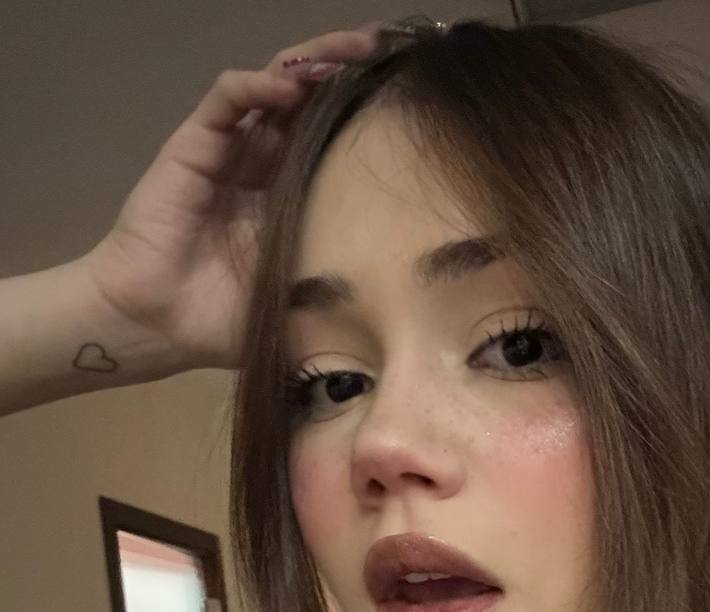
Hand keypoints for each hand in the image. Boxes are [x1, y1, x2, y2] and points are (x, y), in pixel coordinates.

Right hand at [80, 25, 380, 371]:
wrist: (158, 324)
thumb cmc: (225, 322)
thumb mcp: (300, 306)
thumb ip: (340, 294)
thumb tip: (403, 306)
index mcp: (292, 201)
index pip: (334, 141)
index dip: (367, 117)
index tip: (412, 105)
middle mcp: (264, 166)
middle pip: (311, 101)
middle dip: (348, 70)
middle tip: (387, 52)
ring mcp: (231, 150)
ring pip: (275, 85)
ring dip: (313, 61)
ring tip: (354, 49)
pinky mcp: (196, 144)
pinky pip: (229, 98)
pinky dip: (258, 85)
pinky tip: (291, 85)